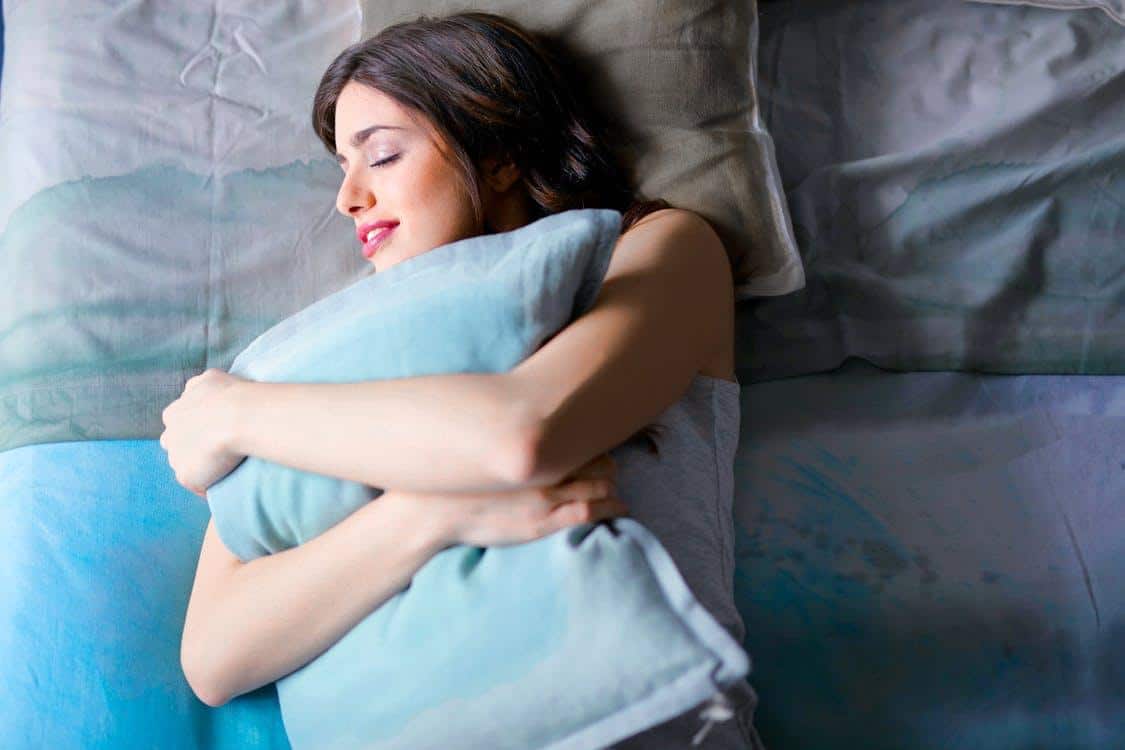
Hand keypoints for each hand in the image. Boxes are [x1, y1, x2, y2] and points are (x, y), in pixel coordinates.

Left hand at [159, 368, 248, 497]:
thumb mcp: (213, 378)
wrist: (236, 416)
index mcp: (175, 410)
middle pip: (175, 442)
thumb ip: (205, 385)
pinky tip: (226, 479)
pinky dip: (209, 484)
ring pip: (184, 463)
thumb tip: (213, 388)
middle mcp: (170, 433)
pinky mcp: (186, 475)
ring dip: (199, 464)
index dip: (196, 424)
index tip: (215, 426)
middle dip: (191, 444)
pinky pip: (197, 485)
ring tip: (225, 465)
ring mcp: (176, 455)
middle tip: (218, 446)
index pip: (179, 420)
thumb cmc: (231, 395)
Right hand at [408, 453, 627, 548]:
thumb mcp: (478, 446)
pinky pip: (588, 513)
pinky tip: (620, 508)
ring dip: (611, 486)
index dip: (593, 440)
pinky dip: (610, 508)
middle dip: (607, 464)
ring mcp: (545, 496)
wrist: (432, 511)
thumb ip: (504, 435)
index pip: (578, 436)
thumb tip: (514, 416)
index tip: (595, 443)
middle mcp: (541, 467)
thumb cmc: (452, 478)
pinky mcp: (542, 523)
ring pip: (597, 485)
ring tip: (615, 489)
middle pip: (594, 459)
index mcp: (529, 446)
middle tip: (610, 466)